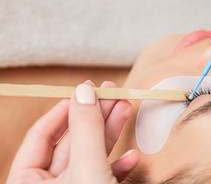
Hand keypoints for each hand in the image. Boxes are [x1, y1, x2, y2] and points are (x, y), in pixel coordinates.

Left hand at [6, 81, 138, 183]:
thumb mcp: (87, 168)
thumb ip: (85, 130)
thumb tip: (84, 92)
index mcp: (28, 182)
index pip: (41, 134)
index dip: (65, 108)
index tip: (88, 88)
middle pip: (71, 141)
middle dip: (96, 115)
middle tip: (112, 92)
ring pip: (90, 154)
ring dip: (111, 132)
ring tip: (125, 107)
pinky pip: (103, 175)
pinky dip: (118, 165)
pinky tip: (131, 156)